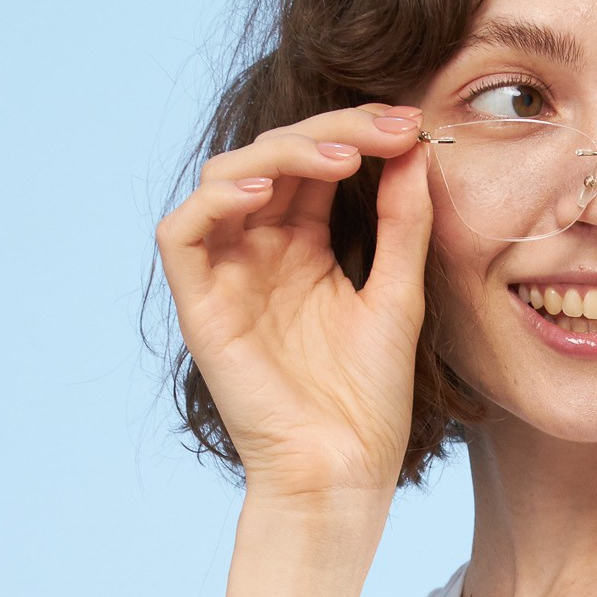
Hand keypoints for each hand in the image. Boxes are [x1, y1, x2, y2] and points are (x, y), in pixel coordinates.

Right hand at [155, 104, 432, 504]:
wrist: (342, 472)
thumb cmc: (369, 402)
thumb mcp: (397, 297)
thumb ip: (403, 225)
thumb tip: (414, 147)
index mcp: (303, 247)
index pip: (316, 163)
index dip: (355, 133)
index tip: (408, 124)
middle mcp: (260, 251)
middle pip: (274, 156)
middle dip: (330, 130)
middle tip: (387, 128)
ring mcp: (227, 274)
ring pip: (228, 177)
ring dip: (280, 151)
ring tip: (341, 157)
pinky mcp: (199, 304)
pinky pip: (182, 231)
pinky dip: (216, 199)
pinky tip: (266, 190)